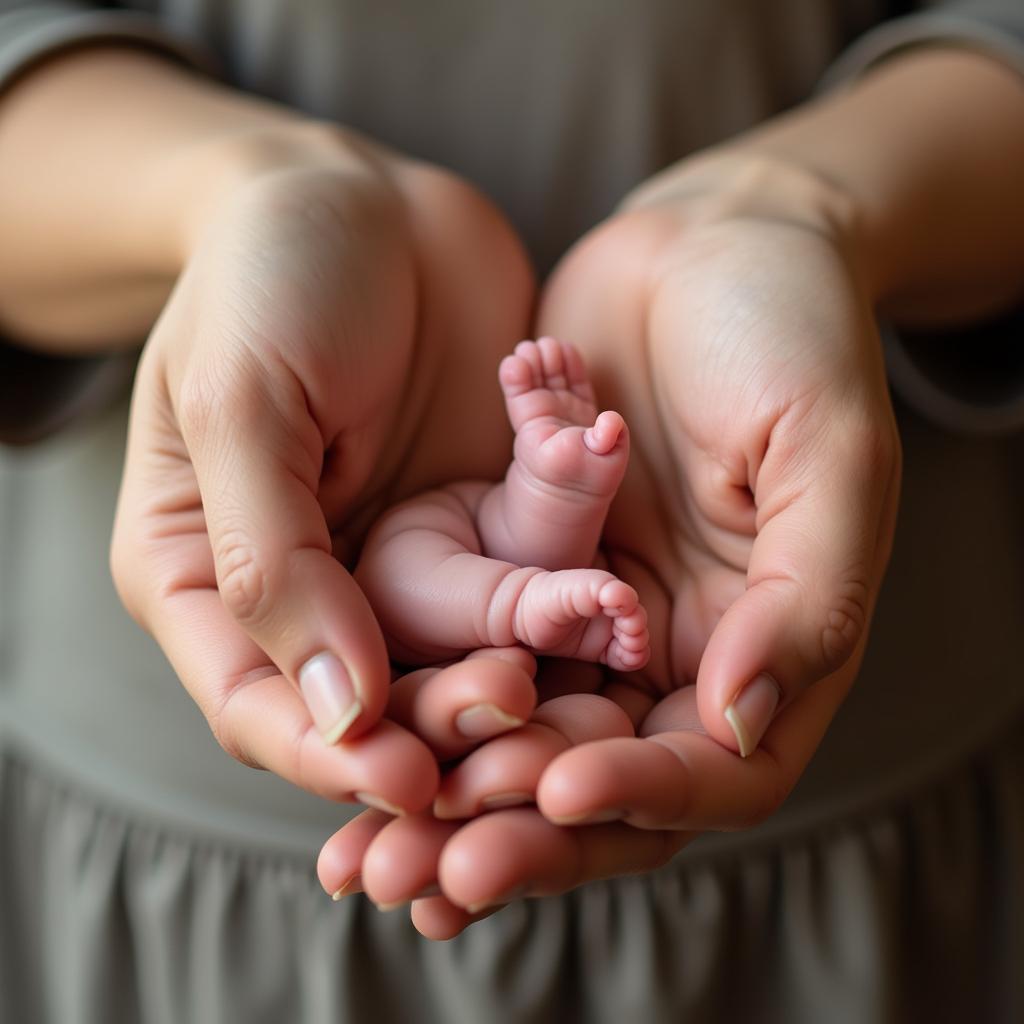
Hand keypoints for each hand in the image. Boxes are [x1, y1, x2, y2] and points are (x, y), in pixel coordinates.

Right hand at [110, 129, 534, 807]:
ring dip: (530, 665)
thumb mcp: (241, 403)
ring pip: (465, 652)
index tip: (406, 781)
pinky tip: (620, 609)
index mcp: (210, 581)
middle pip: (374, 698)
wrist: (363, 197)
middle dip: (447, 717)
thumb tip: (335, 710)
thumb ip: (269, 559)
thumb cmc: (265, 280)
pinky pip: (527, 580)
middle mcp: (311, 591)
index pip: (261, 708)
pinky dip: (571, 597)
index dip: (330, 758)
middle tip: (513, 711)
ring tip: (593, 651)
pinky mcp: (481, 523)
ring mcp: (400, 560)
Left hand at [319, 154, 900, 934]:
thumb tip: (737, 726)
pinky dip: (420, 697)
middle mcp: (677, 649)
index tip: (554, 789)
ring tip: (369, 844)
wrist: (710, 241)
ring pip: (522, 730)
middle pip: (600, 775)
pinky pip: (471, 647)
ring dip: (449, 787)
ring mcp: (598, 610)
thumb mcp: (826, 450)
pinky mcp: (529, 564)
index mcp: (767, 645)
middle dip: (518, 826)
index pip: (710, 770)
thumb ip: (807, 597)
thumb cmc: (791, 329)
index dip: (637, 794)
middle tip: (430, 869)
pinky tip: (355, 739)